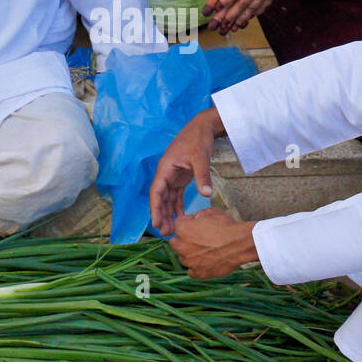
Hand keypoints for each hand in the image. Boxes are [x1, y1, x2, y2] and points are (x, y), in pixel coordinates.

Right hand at [149, 108, 223, 237]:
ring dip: (168, 213)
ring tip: (171, 230)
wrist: (202, 127)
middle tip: (165, 233)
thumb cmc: (198, 139)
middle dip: (161, 215)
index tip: (156, 223)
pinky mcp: (181, 177)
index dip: (155, 208)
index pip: (156, 192)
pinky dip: (177, 206)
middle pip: (160, 198)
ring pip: (167, 198)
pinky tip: (180, 218)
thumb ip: (202, 176)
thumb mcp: (200, 157)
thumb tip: (206, 194)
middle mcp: (166, 174)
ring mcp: (173, 176)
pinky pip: (176, 195)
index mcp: (165, 168)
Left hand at [168, 208, 258, 278]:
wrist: (239, 244)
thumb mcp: (210, 212)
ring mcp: (189, 261)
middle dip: (182, 240)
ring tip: (204, 251)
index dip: (187, 223)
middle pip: (175, 243)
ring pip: (183, 258)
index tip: (196, 224)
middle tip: (197, 239)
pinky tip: (205, 262)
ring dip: (189, 254)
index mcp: (182, 229)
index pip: (177, 224)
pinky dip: (196, 268)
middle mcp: (181, 246)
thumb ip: (197, 215)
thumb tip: (194, 219)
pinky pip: (191, 271)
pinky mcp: (198, 273)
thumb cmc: (225, 226)